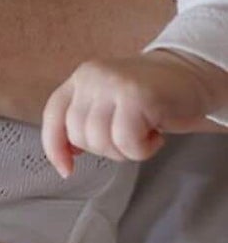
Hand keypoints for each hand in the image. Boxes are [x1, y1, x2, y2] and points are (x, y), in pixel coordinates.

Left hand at [42, 47, 227, 174]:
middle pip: (78, 134)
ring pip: (101, 140)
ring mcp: (112, 84)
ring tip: (143, 135)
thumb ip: (87, 120)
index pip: (53, 115)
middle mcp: (91, 78)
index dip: (54, 146)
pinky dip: (143, 149)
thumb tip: (69, 152)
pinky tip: (155, 135)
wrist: (190, 74)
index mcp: (80, 79)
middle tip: (130, 138)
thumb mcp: (109, 103)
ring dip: (126, 151)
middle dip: (105, 149)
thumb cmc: (151, 96)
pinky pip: (127, 141)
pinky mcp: (136, 95)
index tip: (66, 169)